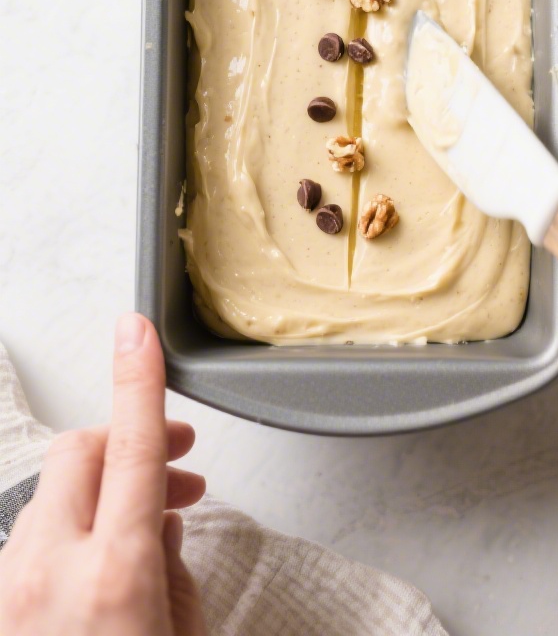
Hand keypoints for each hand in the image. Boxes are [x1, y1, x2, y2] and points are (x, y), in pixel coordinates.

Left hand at [0, 313, 206, 634]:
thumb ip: (176, 573)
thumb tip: (162, 526)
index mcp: (114, 575)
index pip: (132, 446)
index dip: (138, 380)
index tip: (136, 332)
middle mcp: (50, 571)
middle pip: (79, 451)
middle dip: (124, 441)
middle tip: (174, 467)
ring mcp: (9, 590)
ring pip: (49, 495)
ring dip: (96, 496)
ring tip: (140, 534)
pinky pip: (28, 542)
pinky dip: (66, 538)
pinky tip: (95, 573)